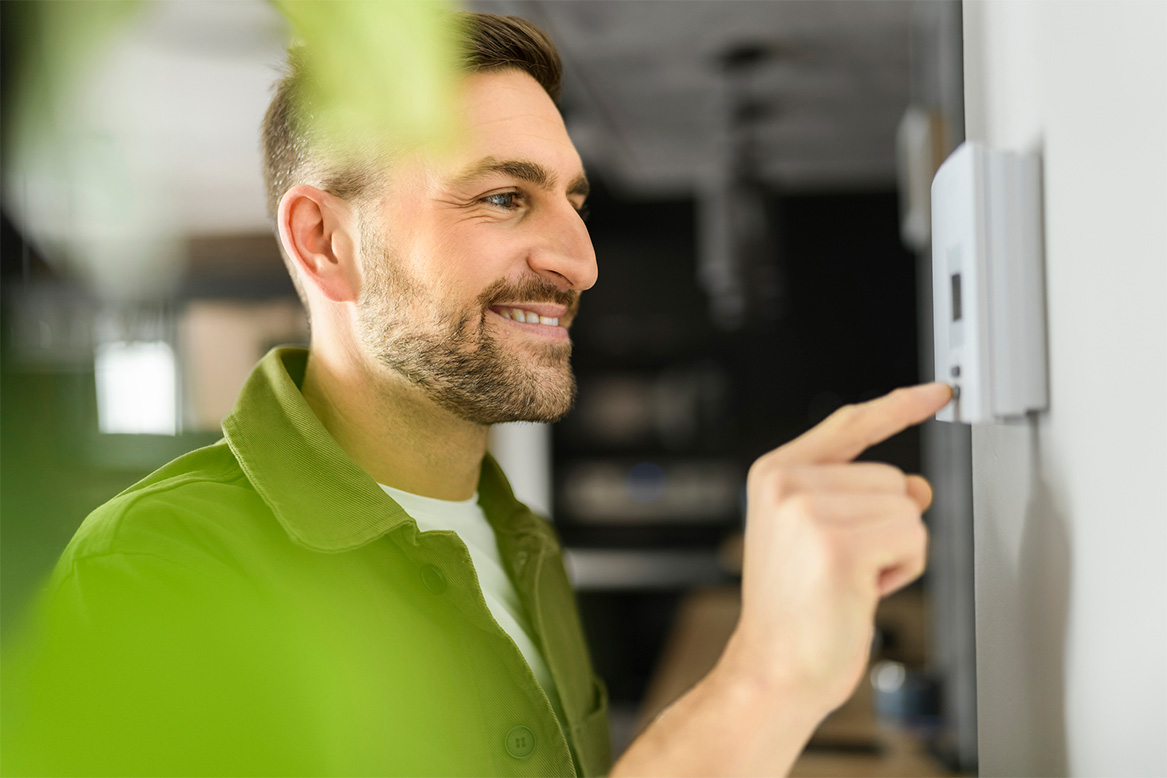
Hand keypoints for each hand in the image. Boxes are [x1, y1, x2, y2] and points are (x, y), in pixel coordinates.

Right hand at [723, 383, 952, 718]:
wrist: (772, 670)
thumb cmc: (794, 613)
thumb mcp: (818, 537)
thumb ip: (860, 498)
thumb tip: (917, 487)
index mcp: (775, 475)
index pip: (848, 425)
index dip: (898, 407)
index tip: (936, 392)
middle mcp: (787, 485)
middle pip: (892, 477)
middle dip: (887, 527)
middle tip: (844, 567)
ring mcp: (809, 511)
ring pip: (907, 509)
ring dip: (896, 552)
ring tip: (850, 581)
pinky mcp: (838, 544)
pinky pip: (912, 538)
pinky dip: (901, 571)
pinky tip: (860, 591)